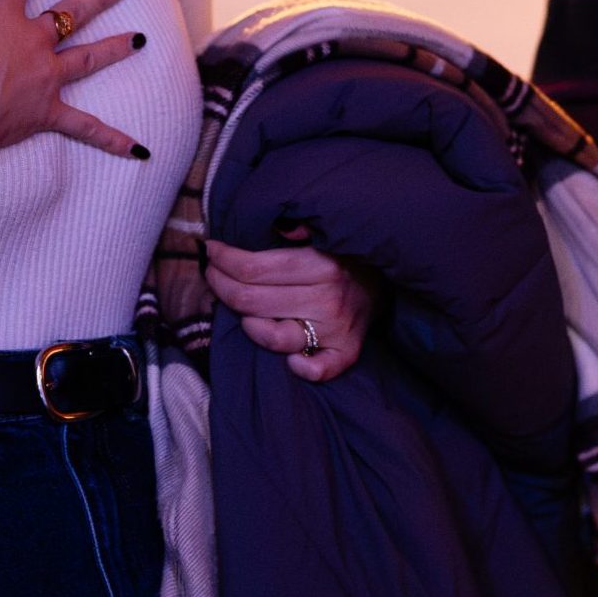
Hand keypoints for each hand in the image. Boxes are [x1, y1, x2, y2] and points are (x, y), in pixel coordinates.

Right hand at [0, 0, 143, 213]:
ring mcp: (46, 77)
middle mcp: (35, 40)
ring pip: (87, 59)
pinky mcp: (46, 113)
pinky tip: (139, 150)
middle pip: (73, 11)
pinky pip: (85, 128)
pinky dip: (112, 140)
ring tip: (139, 41)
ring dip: (114, 49)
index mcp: (7, 11)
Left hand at [204, 229, 379, 382]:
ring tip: (241, 308)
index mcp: (320, 264)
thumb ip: (294, 227)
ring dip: (246, 322)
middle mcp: (327, 299)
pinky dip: (296, 366)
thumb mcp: (323, 230)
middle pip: (252, 301)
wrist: (386, 280)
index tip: (211, 250)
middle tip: (212, 273)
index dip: (223, 260)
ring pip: (271, 336)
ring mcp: (336, 330)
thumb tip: (270, 225)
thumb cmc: (344, 254)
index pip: (254, 268)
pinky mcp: (346, 353)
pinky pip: (314, 370)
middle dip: (221, 284)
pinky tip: (286, 356)